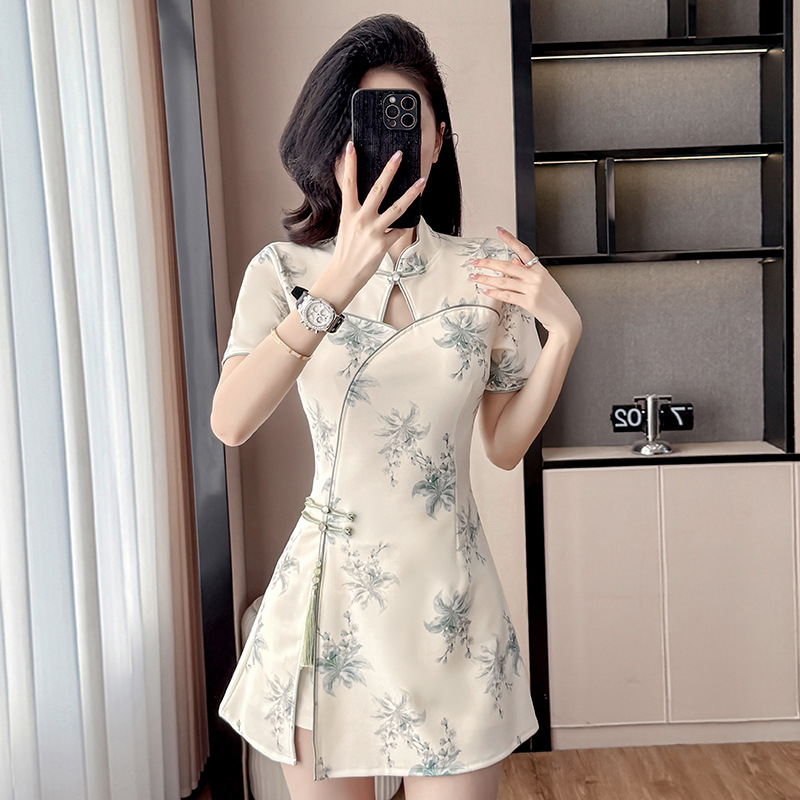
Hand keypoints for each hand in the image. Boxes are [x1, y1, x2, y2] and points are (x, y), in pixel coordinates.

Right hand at [331, 141, 425, 286]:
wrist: (344, 274)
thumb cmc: (347, 249)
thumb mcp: (346, 225)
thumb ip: (356, 209)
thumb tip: (368, 195)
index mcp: (349, 212)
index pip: (348, 183)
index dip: (350, 163)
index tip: (352, 146)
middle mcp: (361, 219)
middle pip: (378, 189)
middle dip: (389, 170)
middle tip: (399, 155)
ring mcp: (373, 231)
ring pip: (397, 208)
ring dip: (412, 193)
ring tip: (422, 181)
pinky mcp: (384, 244)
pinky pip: (400, 230)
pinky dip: (405, 226)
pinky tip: (408, 223)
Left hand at [468, 226, 581, 342]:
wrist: (565, 318)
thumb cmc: (555, 301)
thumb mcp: (544, 281)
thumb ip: (528, 271)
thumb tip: (514, 261)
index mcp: (539, 269)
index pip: (522, 249)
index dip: (510, 239)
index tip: (499, 231)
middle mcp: (535, 277)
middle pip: (507, 266)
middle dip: (488, 263)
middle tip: (475, 262)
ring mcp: (532, 289)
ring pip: (503, 281)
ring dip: (486, 279)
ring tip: (475, 277)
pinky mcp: (529, 302)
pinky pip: (507, 295)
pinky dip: (495, 293)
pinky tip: (486, 291)